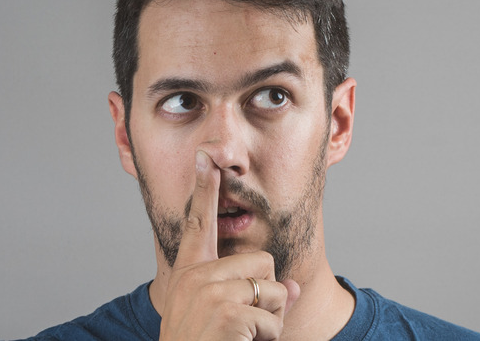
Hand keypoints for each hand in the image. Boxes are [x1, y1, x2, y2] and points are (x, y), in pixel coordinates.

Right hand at [158, 150, 299, 340]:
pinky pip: (273, 318)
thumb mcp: (218, 318)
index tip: (205, 157)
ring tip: (241, 338)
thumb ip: (250, 296)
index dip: (203, 189)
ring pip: (273, 290)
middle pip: (262, 262)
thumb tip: (291, 287)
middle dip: (266, 295)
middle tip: (243, 324)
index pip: (198, 224)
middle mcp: (195, 277)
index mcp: (189, 274)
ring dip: (269, 321)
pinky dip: (268, 339)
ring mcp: (210, 293)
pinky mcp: (228, 313)